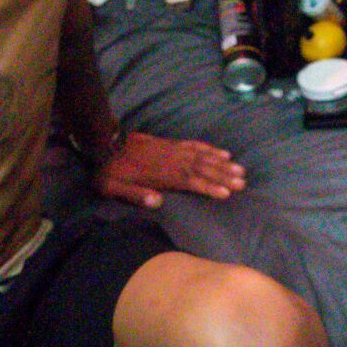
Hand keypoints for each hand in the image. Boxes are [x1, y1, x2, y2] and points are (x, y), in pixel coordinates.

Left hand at [94, 131, 245, 207]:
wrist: (104, 144)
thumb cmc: (110, 172)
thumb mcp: (114, 187)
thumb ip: (135, 195)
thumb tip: (158, 203)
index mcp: (161, 174)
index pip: (191, 181)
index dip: (209, 187)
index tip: (226, 193)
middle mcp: (172, 161)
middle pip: (203, 168)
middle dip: (223, 175)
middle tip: (243, 182)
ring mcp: (173, 150)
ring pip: (203, 156)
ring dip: (222, 163)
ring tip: (240, 169)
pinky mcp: (171, 144)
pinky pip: (195, 145)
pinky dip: (210, 148)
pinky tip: (222, 152)